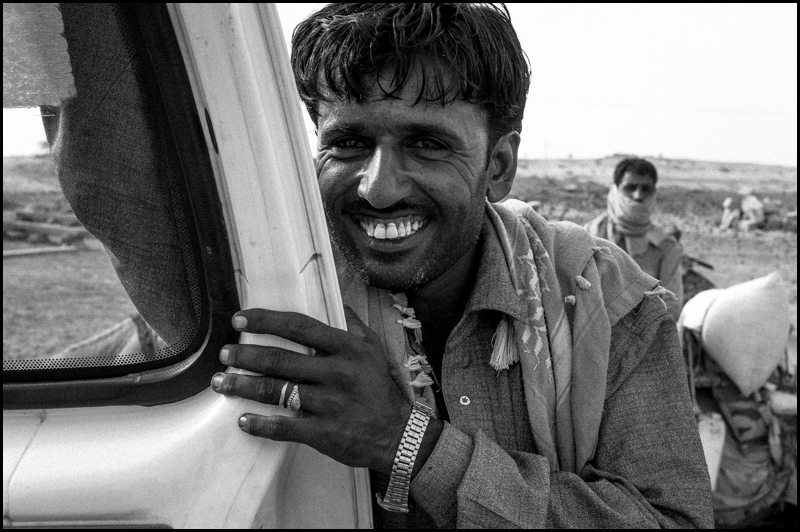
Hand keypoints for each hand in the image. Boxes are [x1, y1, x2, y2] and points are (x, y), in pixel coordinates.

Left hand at [210, 307, 412, 474]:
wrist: (399, 434)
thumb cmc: (381, 389)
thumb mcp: (374, 349)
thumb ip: (353, 325)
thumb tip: (337, 302)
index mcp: (347, 349)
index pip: (300, 328)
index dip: (267, 322)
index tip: (241, 320)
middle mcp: (336, 373)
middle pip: (282, 360)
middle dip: (246, 356)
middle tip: (224, 354)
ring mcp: (330, 404)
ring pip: (278, 392)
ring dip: (245, 386)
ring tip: (222, 382)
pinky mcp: (325, 433)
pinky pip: (286, 427)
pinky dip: (262, 424)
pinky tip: (244, 420)